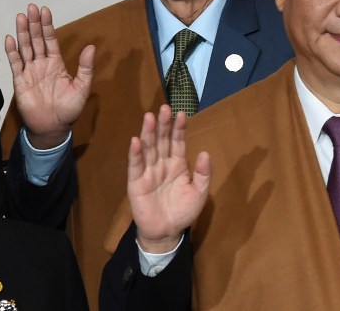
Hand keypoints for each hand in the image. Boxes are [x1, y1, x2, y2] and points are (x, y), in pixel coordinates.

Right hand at [5, 4, 94, 148]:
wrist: (54, 127)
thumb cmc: (69, 108)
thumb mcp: (82, 87)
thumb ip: (86, 68)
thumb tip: (91, 47)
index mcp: (56, 64)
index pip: (50, 40)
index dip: (47, 26)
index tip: (45, 11)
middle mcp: (42, 64)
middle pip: (36, 40)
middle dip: (34, 24)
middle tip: (31, 7)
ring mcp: (30, 72)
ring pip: (25, 48)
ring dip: (22, 33)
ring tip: (21, 17)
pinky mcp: (20, 82)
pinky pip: (15, 64)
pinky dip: (12, 51)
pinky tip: (10, 38)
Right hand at [129, 105, 210, 253]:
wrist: (167, 232)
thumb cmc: (184, 211)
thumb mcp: (200, 192)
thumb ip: (203, 173)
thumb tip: (204, 153)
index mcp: (178, 164)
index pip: (178, 142)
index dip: (179, 128)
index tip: (182, 113)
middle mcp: (162, 164)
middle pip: (162, 140)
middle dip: (163, 124)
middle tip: (164, 107)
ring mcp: (148, 172)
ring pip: (148, 149)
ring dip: (149, 133)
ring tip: (150, 117)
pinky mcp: (136, 183)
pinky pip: (136, 166)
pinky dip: (135, 154)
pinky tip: (135, 141)